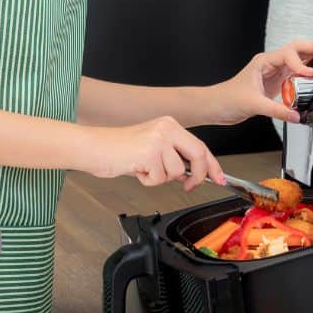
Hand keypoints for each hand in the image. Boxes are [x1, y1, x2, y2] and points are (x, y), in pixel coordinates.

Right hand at [85, 116, 224, 190]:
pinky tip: (136, 169)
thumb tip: (192, 173)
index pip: (200, 146)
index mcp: (170, 125)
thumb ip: (173, 156)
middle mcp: (167, 128)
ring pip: (175, 172)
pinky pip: (159, 178)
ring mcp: (158, 140)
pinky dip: (147, 181)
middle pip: (198, 155)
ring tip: (143, 169)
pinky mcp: (148, 153)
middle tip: (189, 187)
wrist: (93, 148)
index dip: (212, 165)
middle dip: (197, 176)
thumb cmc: (119, 150)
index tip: (219, 178)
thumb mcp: (152, 147)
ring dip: (160, 178)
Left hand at [214, 38, 312, 124]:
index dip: (301, 65)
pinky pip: (294, 74)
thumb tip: (296, 115)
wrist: (217, 106)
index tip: (311, 75)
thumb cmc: (227, 99)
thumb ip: (277, 110)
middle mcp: (270, 64)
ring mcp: (273, 72)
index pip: (288, 56)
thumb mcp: (253, 104)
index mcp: (263, 62)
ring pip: (297, 60)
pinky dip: (306, 72)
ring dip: (312, 56)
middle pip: (296, 50)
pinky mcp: (275, 83)